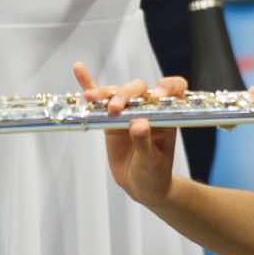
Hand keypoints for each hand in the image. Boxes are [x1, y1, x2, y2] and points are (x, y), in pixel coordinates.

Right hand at [76, 62, 179, 206]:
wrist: (141, 185)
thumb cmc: (154, 173)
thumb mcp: (152, 161)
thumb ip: (145, 142)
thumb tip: (139, 124)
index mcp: (168, 114)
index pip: (174, 89)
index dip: (167, 87)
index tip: (155, 95)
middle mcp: (148, 107)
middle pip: (138, 89)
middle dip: (125, 94)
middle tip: (114, 108)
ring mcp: (129, 111)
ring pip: (117, 93)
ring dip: (104, 92)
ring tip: (91, 98)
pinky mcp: (111, 118)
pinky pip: (100, 99)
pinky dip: (89, 84)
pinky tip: (79, 70)